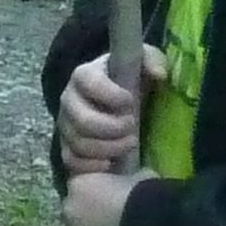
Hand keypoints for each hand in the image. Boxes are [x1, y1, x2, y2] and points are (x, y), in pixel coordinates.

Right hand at [55, 42, 164, 174]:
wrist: (115, 106)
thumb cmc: (129, 83)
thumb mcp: (143, 64)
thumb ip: (152, 60)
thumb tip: (160, 74)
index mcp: (84, 75)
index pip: (87, 81)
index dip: (110, 94)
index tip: (131, 101)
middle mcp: (69, 100)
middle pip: (82, 119)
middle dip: (113, 128)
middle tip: (133, 126)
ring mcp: (65, 126)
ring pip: (79, 143)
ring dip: (110, 148)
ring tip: (131, 144)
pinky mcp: (66, 148)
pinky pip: (72, 161)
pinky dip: (93, 165)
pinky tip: (111, 162)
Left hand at [59, 170, 137, 225]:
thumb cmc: (147, 196)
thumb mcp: (139, 177)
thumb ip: (126, 179)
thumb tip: (131, 181)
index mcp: (79, 184)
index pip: (78, 189)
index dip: (91, 196)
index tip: (105, 201)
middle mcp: (68, 209)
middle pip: (70, 212)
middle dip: (83, 217)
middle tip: (103, 224)